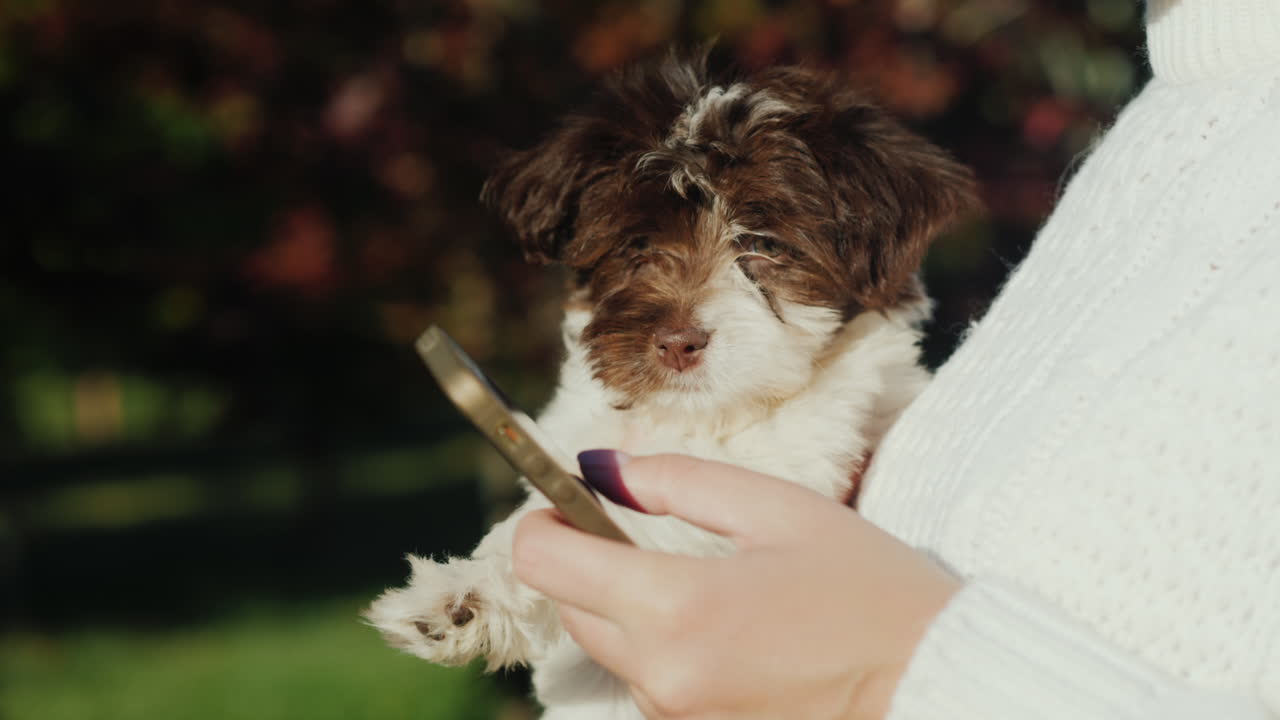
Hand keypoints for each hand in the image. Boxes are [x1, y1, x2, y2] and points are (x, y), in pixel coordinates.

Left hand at [512, 453, 960, 719]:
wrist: (930, 684)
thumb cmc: (867, 590)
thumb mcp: (779, 509)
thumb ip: (679, 481)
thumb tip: (601, 468)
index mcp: (677, 606)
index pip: (543, 564)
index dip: (541, 523)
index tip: (565, 504)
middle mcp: (662, 675)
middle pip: (568, 606)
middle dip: (585, 562)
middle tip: (636, 531)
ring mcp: (677, 718)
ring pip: (608, 648)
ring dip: (628, 609)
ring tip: (706, 585)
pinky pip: (649, 684)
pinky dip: (662, 651)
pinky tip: (724, 631)